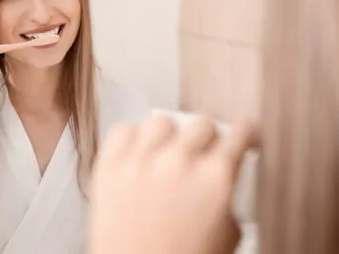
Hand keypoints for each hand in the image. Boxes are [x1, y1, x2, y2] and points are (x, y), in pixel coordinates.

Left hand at [88, 116, 258, 253]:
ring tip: (166, 156)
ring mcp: (141, 161)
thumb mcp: (226, 234)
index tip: (244, 131)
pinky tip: (138, 157)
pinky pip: (124, 130)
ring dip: (169, 137)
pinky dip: (132, 140)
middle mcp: (179, 162)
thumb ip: (228, 196)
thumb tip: (223, 171)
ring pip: (163, 122)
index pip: (239, 134)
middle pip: (202, 123)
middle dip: (208, 138)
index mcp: (214, 179)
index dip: (246, 131)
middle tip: (203, 154)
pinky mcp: (109, 166)